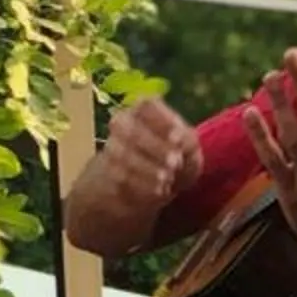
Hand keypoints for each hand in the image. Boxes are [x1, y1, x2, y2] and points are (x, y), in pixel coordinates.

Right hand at [102, 97, 201, 213]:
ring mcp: (111, 146)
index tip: (178, 138)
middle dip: (155, 147)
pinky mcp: (107, 171)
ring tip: (168, 180)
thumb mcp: (189, 148)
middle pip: (132, 130)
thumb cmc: (175, 156)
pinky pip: (119, 176)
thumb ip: (188, 141)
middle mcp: (122, 122)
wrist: (151, 182)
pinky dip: (140, 184)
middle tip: (175, 163)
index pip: (147, 105)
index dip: (162, 120)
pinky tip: (158, 190)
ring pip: (122, 154)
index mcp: (144, 109)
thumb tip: (179, 139)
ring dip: (147, 168)